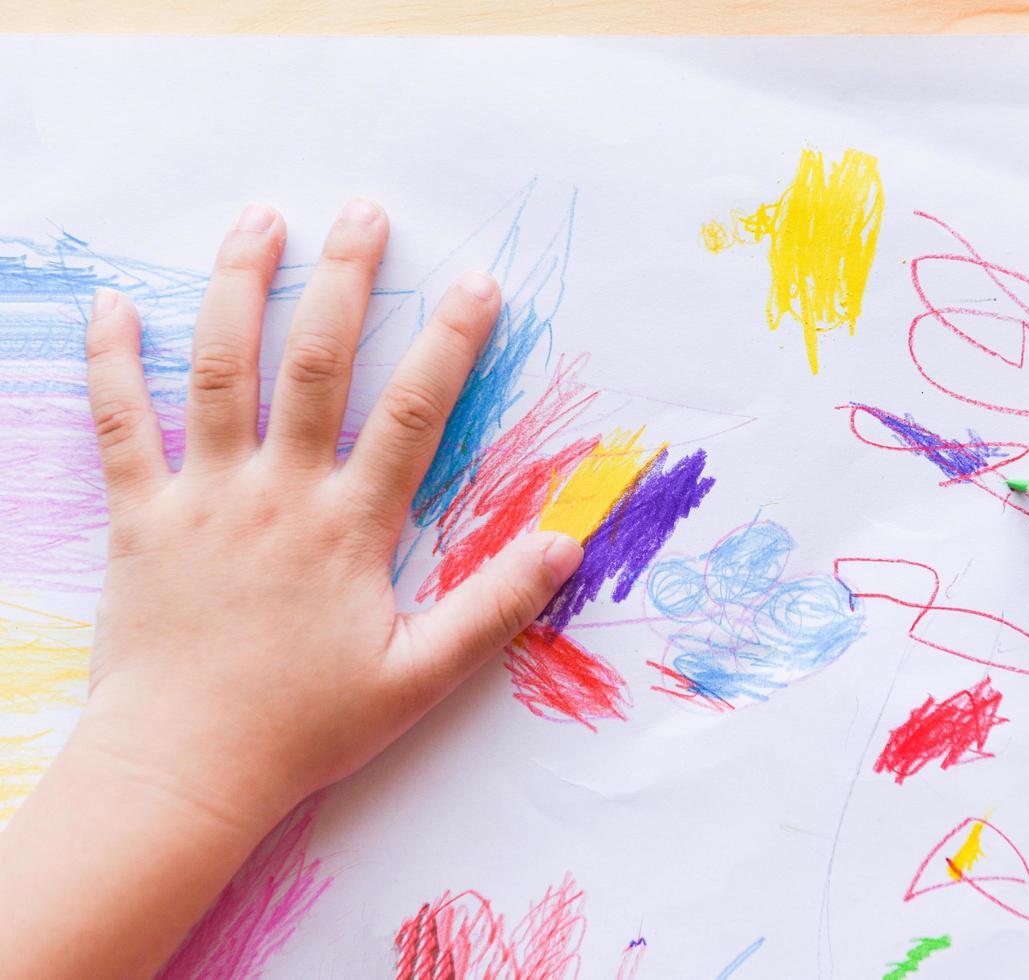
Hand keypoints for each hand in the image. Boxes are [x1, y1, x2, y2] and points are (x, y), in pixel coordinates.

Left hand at [82, 198, 582, 829]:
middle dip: (343, 280)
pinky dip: (111, 362)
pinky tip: (111, 305)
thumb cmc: (304, 725)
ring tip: (260, 221)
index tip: (476, 283)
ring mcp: (202, 497)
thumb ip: (494, 606)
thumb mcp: (420, 677)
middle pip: (314, 364)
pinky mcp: (139, 516)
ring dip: (238, 288)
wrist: (183, 770)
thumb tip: (568, 545)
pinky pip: (119, 426)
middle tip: (363, 212)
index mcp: (349, 527)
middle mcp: (277, 493)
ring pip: (218, 371)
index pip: (413, 413)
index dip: (450, 342)